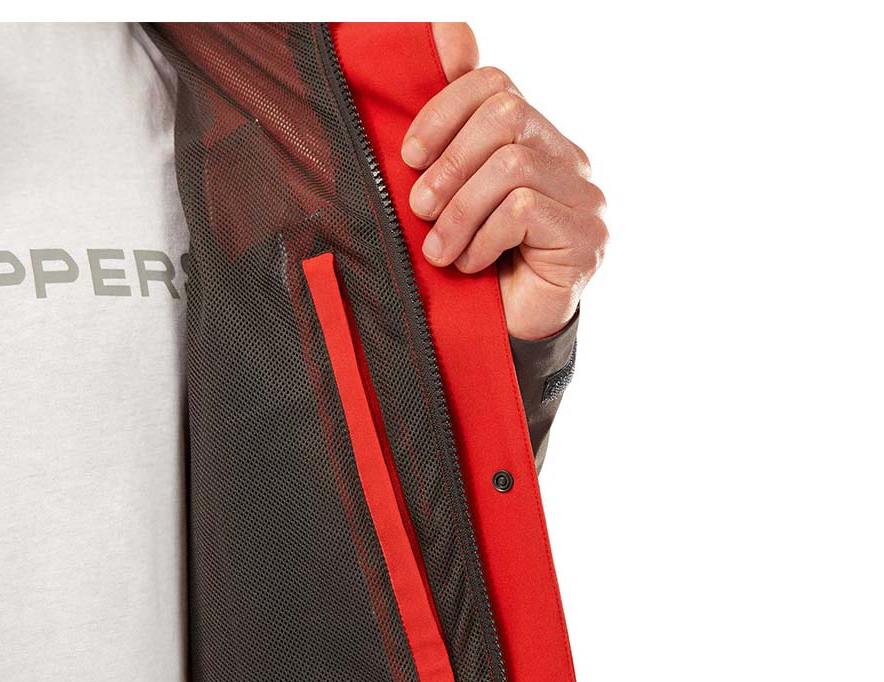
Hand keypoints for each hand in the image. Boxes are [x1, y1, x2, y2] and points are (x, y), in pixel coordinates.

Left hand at [401, 23, 607, 340]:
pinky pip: (524, 210)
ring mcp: (585, 198)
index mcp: (536, 140)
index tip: (410, 155)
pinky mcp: (587, 238)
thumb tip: (444, 29)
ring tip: (440, 251)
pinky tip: (471, 264)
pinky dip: (483, 238)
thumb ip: (449, 131)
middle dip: (449, 164)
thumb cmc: (475, 264)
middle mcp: (569, 159)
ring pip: (511, 166)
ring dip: (460, 212)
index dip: (444, 110)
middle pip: (506, 116)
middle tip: (419, 209)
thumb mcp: (450, 197)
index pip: (496, 85)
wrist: (508, 336)